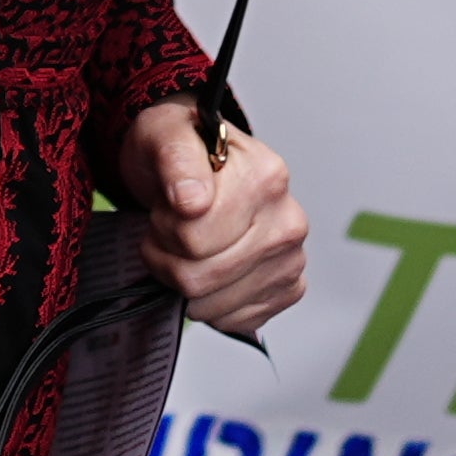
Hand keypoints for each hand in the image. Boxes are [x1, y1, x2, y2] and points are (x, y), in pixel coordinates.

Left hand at [122, 104, 309, 336]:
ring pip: (212, 305)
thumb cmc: (180, 152)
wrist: (194, 171)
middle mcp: (288, 221)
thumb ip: (176, 159)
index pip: (194, 237)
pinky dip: (206, 302)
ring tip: (187, 246)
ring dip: (183, 281)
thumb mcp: (164, 135)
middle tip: (168, 229)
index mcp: (266, 176)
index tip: (165, 207)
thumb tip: (192, 201)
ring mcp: (291, 259)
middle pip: (201, 277)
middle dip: (168, 257)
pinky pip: (232, 321)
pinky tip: (207, 268)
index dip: (164, 227)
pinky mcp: (287, 290)